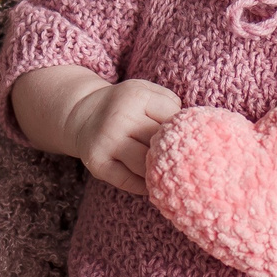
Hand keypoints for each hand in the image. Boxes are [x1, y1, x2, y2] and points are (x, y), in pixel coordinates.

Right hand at [60, 77, 181, 196]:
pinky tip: (151, 181)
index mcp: (135, 97)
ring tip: (169, 173)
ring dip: (160, 171)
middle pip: (161, 145)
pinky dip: (145, 185)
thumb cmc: (126, 106)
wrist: (82, 115)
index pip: (173, 119)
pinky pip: (131, 183)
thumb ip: (171, 106)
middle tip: (184, 160)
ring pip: (147, 167)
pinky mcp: (98, 165)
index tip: (179, 132)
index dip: (180, 128)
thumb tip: (194, 137)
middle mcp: (119, 119)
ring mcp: (107, 144)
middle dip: (174, 153)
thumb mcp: (147, 91)